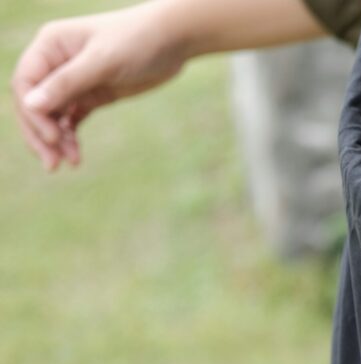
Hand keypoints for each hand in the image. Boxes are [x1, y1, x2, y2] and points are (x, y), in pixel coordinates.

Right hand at [10, 3, 187, 171]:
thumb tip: (31, 105)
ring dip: (57, 140)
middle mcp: (56, 63)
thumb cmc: (138, 40)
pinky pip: (72, 119)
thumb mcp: (103, 61)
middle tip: (52, 164)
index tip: (52, 138)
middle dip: (40, 133)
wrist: (173, 40)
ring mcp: (74, 80)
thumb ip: (68, 82)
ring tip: (70, 162)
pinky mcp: (92, 94)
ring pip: (53, 115)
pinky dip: (71, 136)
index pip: (26, 83)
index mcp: (50, 45)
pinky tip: (76, 155)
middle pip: (34, 103)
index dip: (32, 113)